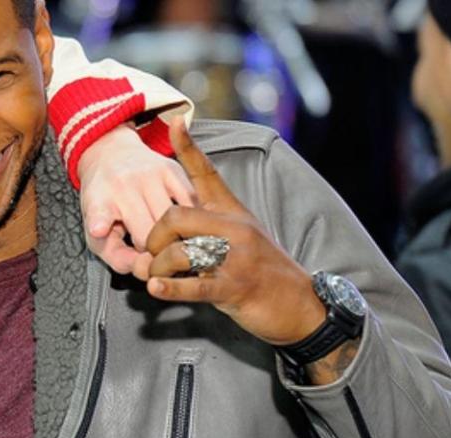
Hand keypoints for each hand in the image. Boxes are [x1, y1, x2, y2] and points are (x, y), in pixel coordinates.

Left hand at [76, 123, 195, 275]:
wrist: (111, 155)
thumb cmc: (104, 200)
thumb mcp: (98, 231)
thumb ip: (116, 256)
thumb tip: (142, 269)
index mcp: (100, 201)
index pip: (100, 213)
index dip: (100, 222)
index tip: (99, 229)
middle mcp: (124, 185)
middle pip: (149, 232)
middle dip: (155, 250)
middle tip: (154, 252)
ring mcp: (150, 175)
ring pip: (175, 220)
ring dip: (176, 236)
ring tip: (170, 239)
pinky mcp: (173, 169)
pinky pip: (192, 204)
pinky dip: (193, 219)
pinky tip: (187, 224)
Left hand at [144, 118, 326, 346]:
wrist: (300, 305)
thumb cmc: (265, 271)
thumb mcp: (242, 237)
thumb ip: (210, 225)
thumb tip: (174, 221)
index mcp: (233, 212)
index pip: (207, 173)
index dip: (189, 148)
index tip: (176, 120)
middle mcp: (234, 228)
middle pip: (175, 216)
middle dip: (153, 237)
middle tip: (150, 254)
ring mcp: (235, 258)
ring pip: (179, 251)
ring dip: (158, 268)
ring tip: (156, 278)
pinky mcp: (234, 287)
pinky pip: (194, 284)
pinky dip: (171, 288)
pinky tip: (156, 288)